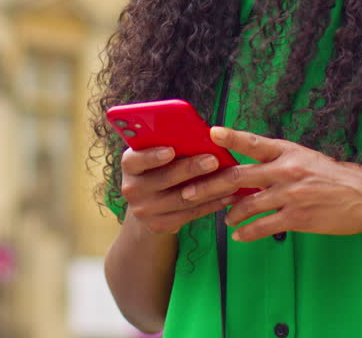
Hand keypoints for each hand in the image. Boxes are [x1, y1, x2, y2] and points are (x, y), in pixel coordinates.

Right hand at [120, 146, 238, 234]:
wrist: (149, 203)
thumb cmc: (160, 167)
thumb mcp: (157, 153)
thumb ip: (171, 144)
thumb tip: (202, 135)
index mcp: (130, 164)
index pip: (135, 160)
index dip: (152, 156)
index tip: (171, 150)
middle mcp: (132, 188)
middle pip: (165, 179)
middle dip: (191, 169)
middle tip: (214, 160)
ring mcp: (144, 210)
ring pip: (182, 199)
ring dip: (210, 188)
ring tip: (231, 178)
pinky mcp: (159, 226)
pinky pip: (190, 214)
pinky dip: (212, 204)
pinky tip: (229, 196)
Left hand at [179, 126, 361, 240]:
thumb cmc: (332, 176)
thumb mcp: (305, 158)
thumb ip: (277, 161)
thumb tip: (248, 170)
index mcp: (287, 152)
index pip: (254, 142)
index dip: (231, 137)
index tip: (211, 133)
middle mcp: (286, 170)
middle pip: (239, 177)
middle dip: (210, 185)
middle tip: (188, 191)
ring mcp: (291, 194)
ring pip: (248, 204)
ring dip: (229, 212)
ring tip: (222, 218)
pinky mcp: (297, 217)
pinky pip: (264, 226)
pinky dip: (248, 232)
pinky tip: (239, 235)